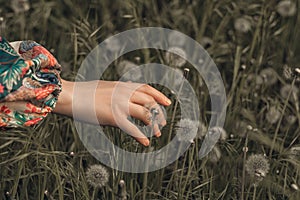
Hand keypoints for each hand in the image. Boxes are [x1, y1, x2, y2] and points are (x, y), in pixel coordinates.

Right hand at [54, 79, 171, 145]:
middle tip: (163, 123)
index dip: (160, 95)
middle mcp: (123, 93)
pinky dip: (140, 136)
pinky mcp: (113, 116)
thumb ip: (118, 89)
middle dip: (159, 113)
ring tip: (157, 134)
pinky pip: (131, 128)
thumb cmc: (84, 93)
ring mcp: (119, 104)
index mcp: (122, 86)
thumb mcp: (105, 86)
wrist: (69, 95)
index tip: (168, 103)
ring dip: (153, 125)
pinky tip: (145, 142)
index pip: (146, 88)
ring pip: (144, 114)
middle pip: (149, 102)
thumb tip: (127, 89)